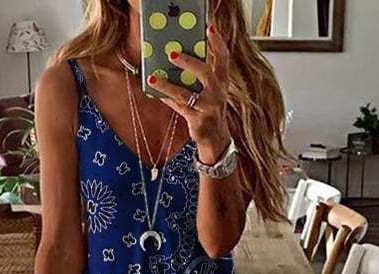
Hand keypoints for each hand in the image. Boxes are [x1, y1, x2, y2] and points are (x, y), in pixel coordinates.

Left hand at [152, 22, 231, 163]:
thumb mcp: (210, 91)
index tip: (209, 28)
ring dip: (168, 85)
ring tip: (154, 77)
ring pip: (186, 94)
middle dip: (189, 62)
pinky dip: (167, 99)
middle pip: (206, 73)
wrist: (216, 140)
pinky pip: (179, 107)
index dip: (218, 43)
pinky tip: (156, 92)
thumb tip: (177, 56)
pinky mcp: (198, 121)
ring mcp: (208, 108)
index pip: (223, 59)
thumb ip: (200, 75)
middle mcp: (218, 94)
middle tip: (172, 53)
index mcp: (222, 82)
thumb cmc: (210, 109)